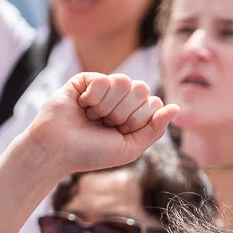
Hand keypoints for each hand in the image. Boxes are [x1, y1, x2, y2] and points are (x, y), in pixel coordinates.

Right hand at [23, 73, 177, 177]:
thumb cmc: (91, 153)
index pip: (153, 103)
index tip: (119, 132)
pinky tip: (81, 106)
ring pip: (124, 81)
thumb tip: (175, 107)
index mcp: (133, 114)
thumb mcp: (130, 148)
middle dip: (123, 112)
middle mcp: (120, 99)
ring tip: (92, 116)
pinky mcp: (85, 79)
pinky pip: (104, 79)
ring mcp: (103, 87)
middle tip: (104, 124)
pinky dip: (93, 97)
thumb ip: (155, 129)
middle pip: (141, 89)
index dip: (137, 120)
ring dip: (107, 106)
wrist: (57, 150)